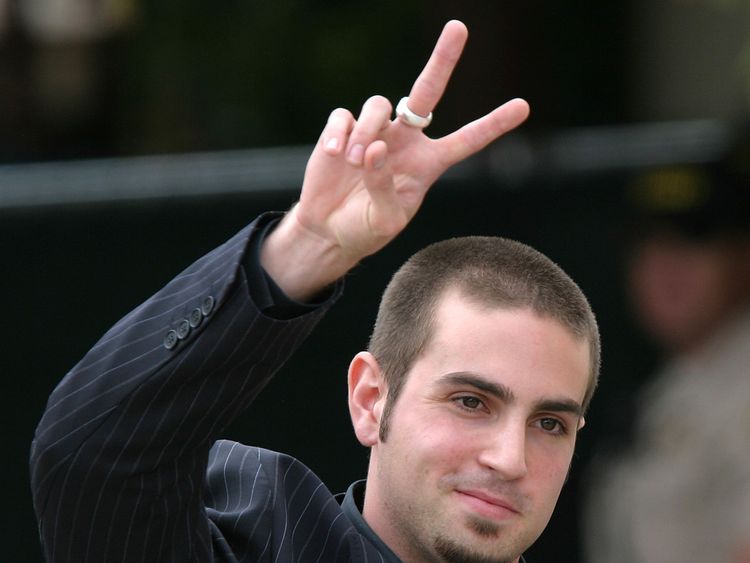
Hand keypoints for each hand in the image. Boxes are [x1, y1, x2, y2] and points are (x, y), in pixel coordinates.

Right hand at [262, 20, 529, 300]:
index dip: (493, 125)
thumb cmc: (363, 230)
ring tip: (356, 161)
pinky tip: (336, 154)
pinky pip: (344, 116)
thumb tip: (377, 147)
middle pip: (427, 91)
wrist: (326, 230)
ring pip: (378, 105)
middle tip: (459, 27)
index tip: (524, 107)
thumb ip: (384, 186)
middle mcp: (405, 140)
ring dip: (367, 130)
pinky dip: (341, 133)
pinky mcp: (342, 130)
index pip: (466, 141)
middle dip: (443, 59)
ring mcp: (374, 130)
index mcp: (427, 164)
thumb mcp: (384, 220)